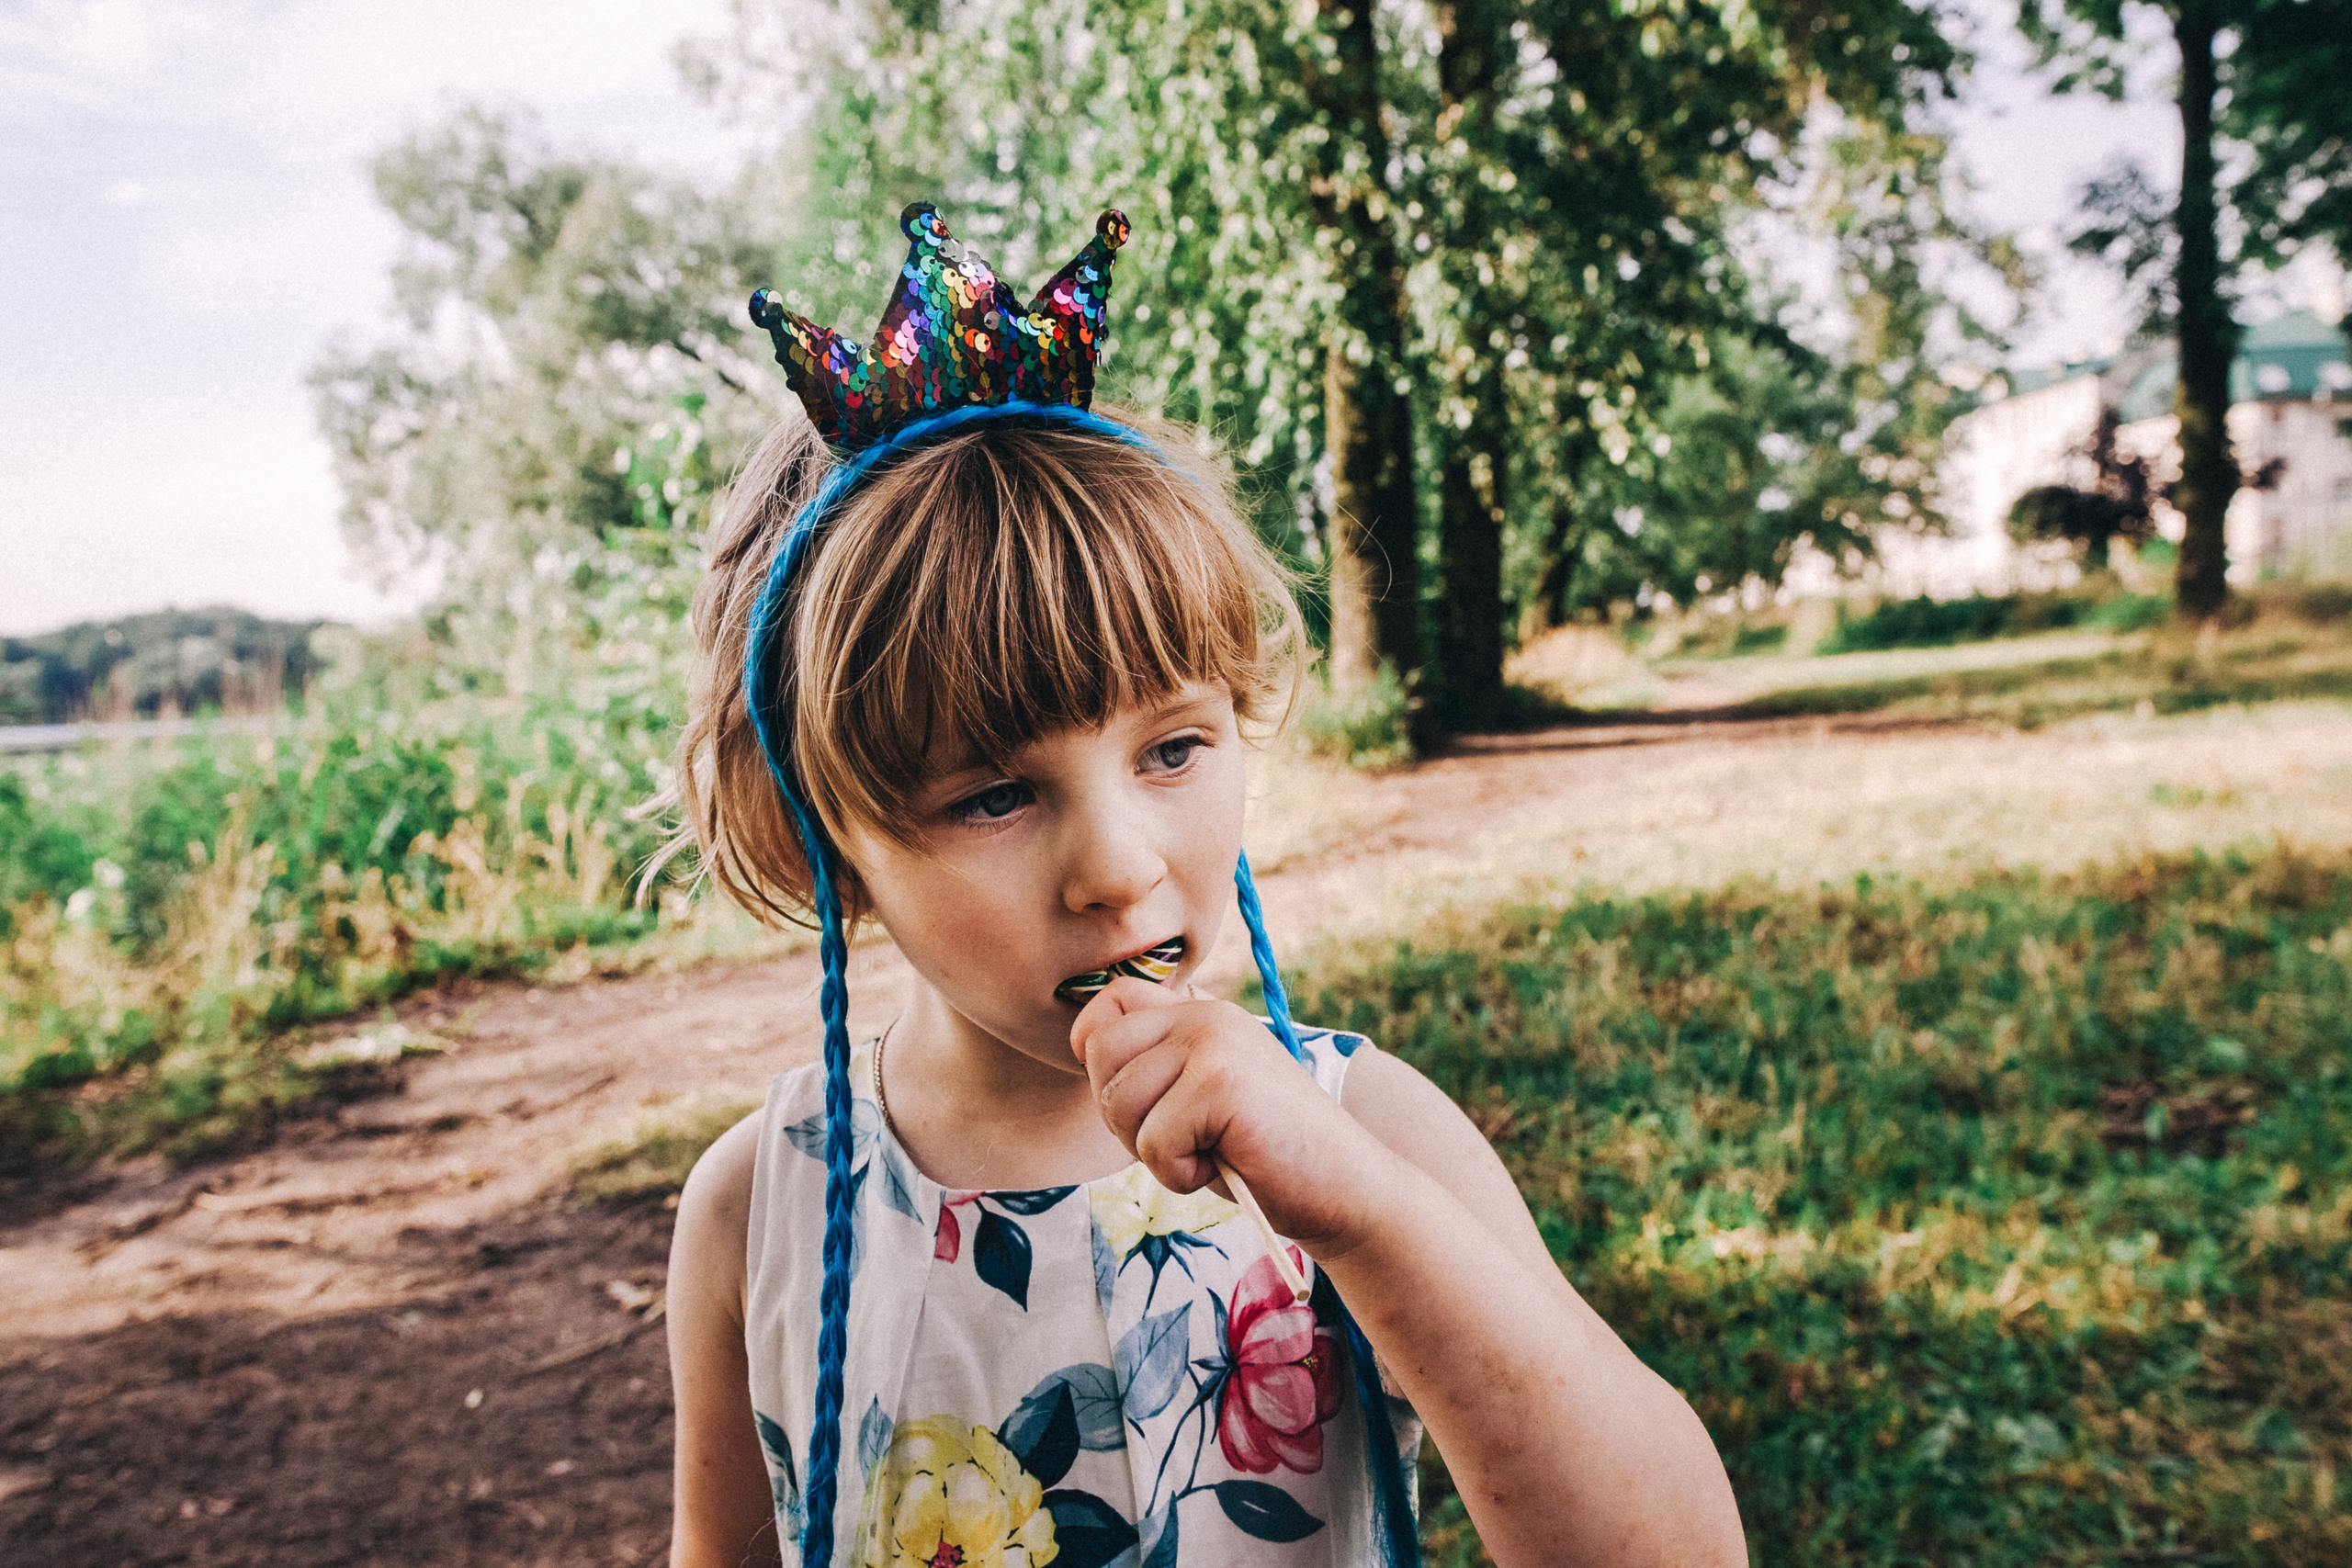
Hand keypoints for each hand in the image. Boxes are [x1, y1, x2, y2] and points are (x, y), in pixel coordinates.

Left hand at [1068, 977, 1389, 1253]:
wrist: (1346, 1188)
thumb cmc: (1265, 1154)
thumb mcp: (1203, 1096)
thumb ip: (1158, 1064)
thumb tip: (1084, 1042)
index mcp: (1202, 1013)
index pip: (1112, 1000)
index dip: (1096, 1046)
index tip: (1133, 1093)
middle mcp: (1206, 1016)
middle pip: (1101, 1055)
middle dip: (1124, 1116)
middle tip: (1183, 1140)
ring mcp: (1214, 1044)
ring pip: (1120, 1103)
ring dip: (1156, 1151)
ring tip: (1211, 1152)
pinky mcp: (1221, 1084)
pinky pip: (1154, 1142)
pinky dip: (1181, 1174)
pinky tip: (1227, 1165)